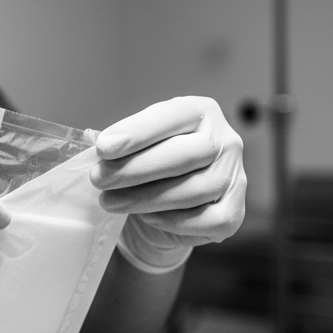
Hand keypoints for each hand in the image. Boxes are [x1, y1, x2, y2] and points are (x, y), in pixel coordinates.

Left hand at [91, 96, 245, 271]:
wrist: (165, 211)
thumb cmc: (150, 170)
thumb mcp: (136, 146)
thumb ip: (123, 143)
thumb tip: (97, 145)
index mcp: (200, 112)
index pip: (171, 116)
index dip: (137, 132)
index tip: (104, 147)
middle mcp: (225, 140)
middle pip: (184, 155)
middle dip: (135, 169)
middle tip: (99, 179)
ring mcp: (235, 176)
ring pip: (193, 190)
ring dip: (145, 198)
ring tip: (110, 202)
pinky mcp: (234, 211)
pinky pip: (206, 219)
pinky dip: (173, 220)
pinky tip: (148, 217)